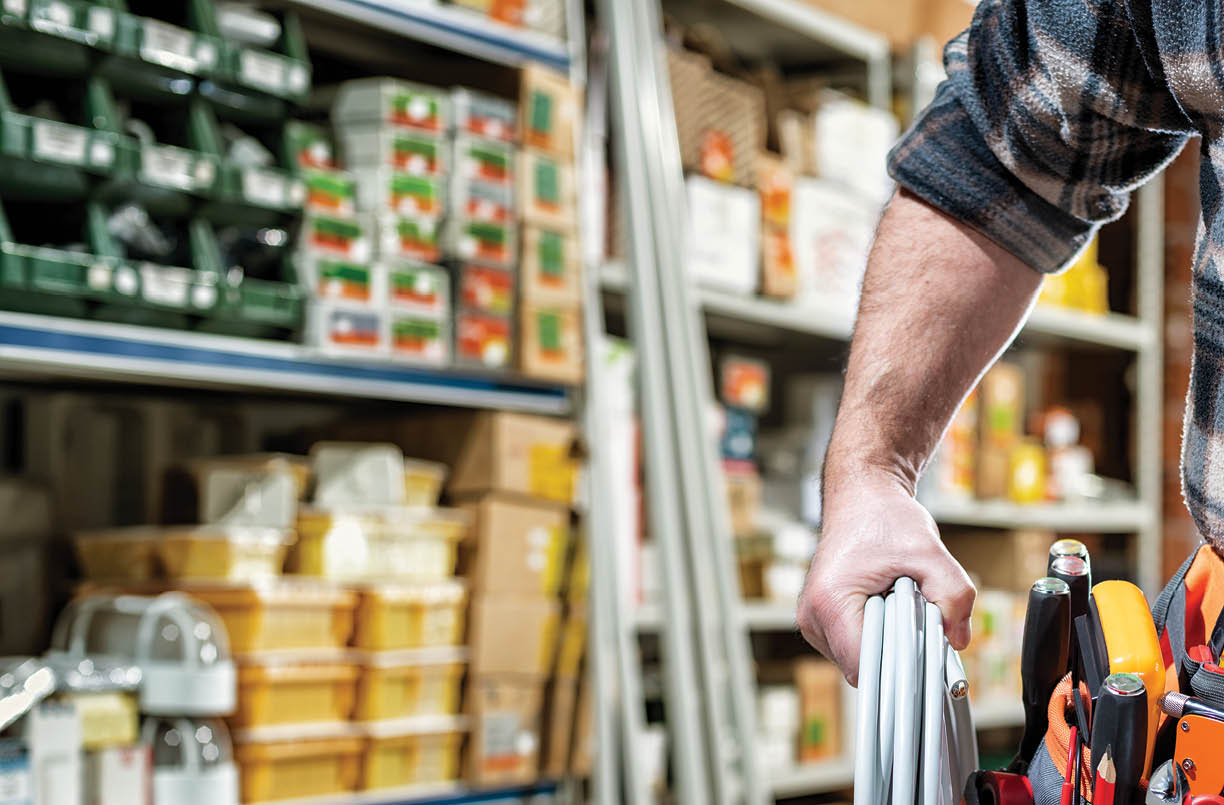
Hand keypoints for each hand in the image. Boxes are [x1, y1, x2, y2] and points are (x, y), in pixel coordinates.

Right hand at [796, 472, 975, 685]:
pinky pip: (856, 648)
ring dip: (889, 646)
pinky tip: (889, 610)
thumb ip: (953, 595)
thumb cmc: (884, 519)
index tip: (929, 650)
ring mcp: (813, 622)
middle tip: (921, 622)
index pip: (868, 666)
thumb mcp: (929, 551)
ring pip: (861, 663)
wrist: (861, 498)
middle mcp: (813, 617)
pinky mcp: (821, 621)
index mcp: (829, 603)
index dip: (904, 666)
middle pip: (864, 669)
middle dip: (900, 654)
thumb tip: (958, 639)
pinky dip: (879, 637)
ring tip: (901, 608)